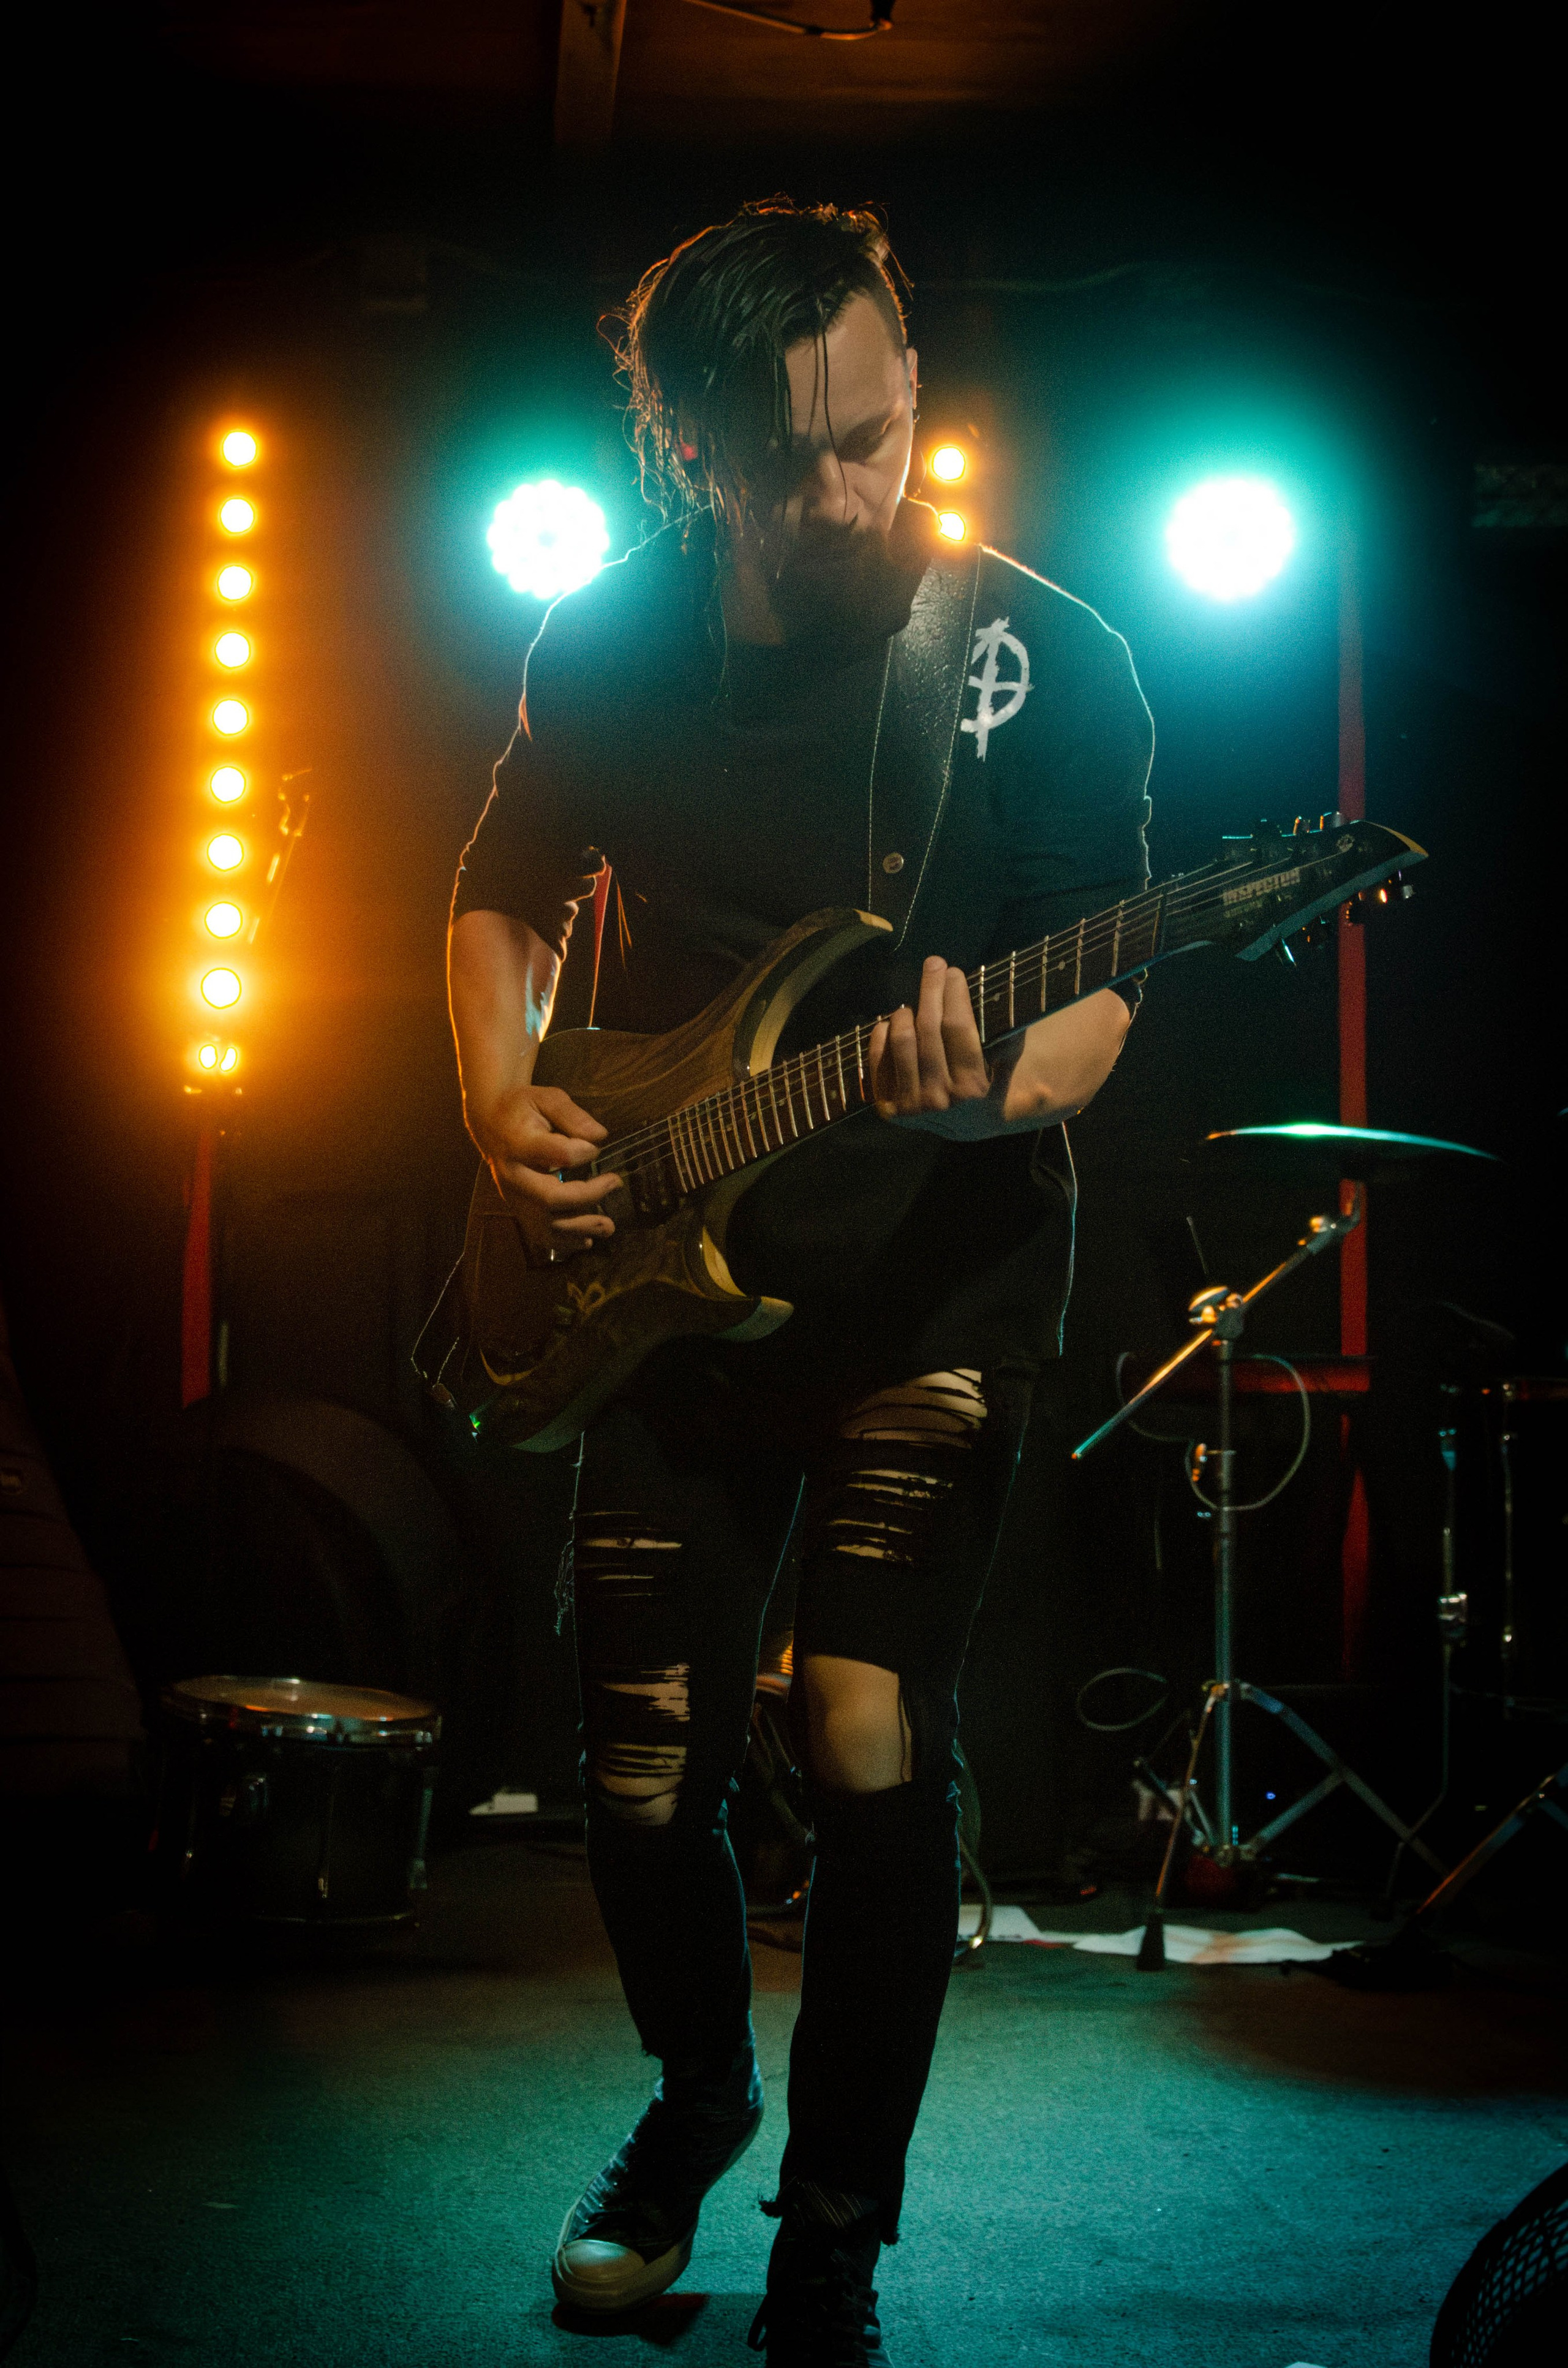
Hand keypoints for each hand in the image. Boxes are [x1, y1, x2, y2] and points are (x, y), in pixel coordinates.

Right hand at [468, 1083, 620, 1262]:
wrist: (489, 1122)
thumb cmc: (522, 1108)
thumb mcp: (546, 1098)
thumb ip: (572, 1116)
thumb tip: (600, 1136)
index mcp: (518, 1144)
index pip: (557, 1155)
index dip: (583, 1153)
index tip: (597, 1149)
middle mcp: (513, 1175)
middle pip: (550, 1198)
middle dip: (587, 1196)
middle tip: (615, 1183)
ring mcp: (513, 1196)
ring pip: (545, 1224)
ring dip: (579, 1229)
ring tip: (608, 1226)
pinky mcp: (517, 1208)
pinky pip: (539, 1234)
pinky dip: (563, 1242)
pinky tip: (585, 1241)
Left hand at [867, 956, 993, 1127]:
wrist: (964, 1123)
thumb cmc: (988, 1080)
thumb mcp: (1006, 1063)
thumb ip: (1009, 1036)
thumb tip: (1008, 997)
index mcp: (972, 1087)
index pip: (957, 1026)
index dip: (953, 993)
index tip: (953, 972)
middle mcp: (940, 1099)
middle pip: (928, 1028)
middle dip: (931, 989)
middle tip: (934, 964)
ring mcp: (911, 1105)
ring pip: (902, 1039)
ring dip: (906, 1011)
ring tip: (915, 1001)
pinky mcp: (888, 1108)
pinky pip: (878, 1059)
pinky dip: (881, 1034)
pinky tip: (891, 1020)